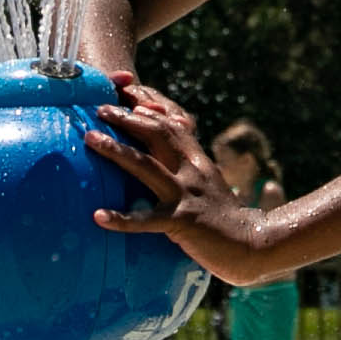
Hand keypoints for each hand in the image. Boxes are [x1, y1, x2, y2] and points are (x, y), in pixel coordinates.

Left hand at [84, 79, 277, 282]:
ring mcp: (186, 195)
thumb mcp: (208, 183)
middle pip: (157, 134)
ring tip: (90, 138)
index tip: (123, 95)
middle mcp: (192, 171)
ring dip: (116, 150)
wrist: (251, 244)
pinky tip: (98, 216)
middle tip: (100, 108)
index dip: (147, 107)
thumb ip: (189, 167)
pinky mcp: (182, 222)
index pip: (171, 124)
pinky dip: (122, 219)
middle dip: (127, 118)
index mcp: (197, 161)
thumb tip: (167, 155)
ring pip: (146, 167)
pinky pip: (147, 220)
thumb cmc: (224, 218)